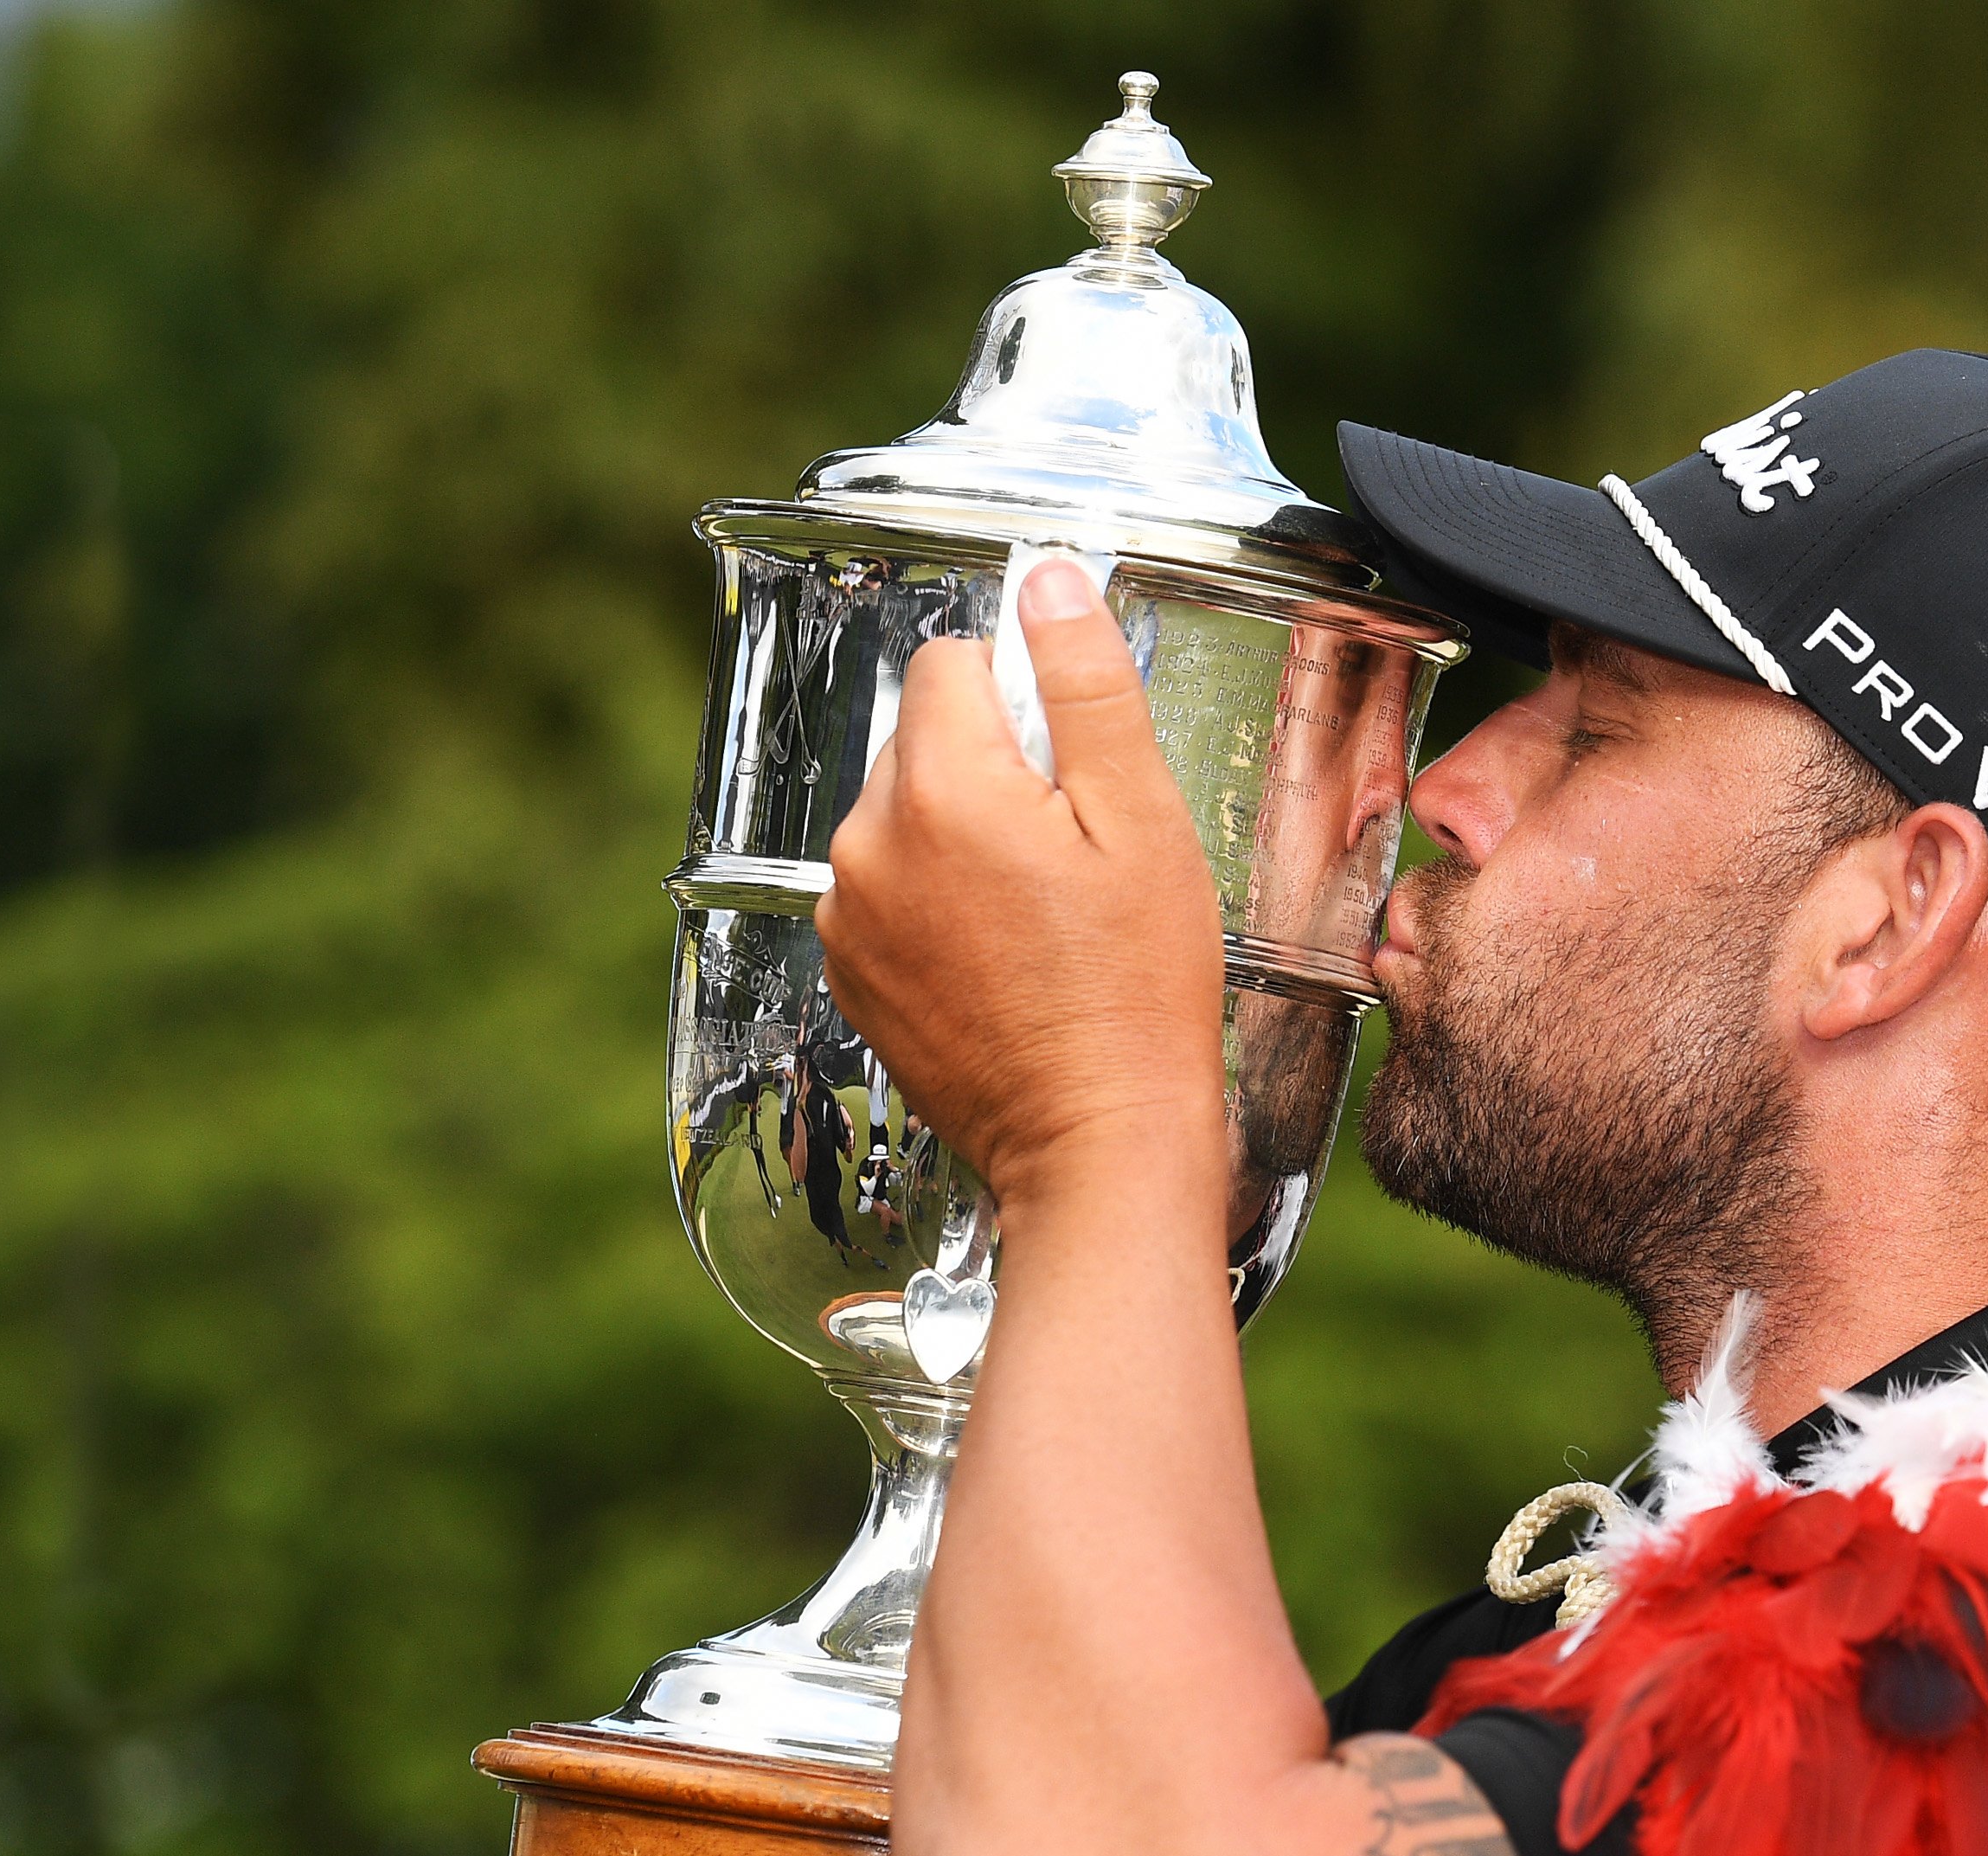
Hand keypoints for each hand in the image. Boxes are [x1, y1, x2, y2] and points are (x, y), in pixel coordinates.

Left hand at [818, 559, 1225, 1209]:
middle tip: (1075, 853)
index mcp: (940, 788)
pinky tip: (1007, 957)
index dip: (1023, 695)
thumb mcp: (1140, 819)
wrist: (1096, 1143)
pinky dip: (940, 904)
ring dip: (965, 838)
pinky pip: (890, 891)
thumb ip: (1085, 685)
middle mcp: (868, 843)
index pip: (951, 662)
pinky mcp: (850, 973)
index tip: (1075, 762)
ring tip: (1044, 915)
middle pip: (925, 739)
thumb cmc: (1136, 992)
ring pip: (906, 816)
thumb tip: (1047, 580)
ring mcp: (847, 915)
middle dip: (995, 769)